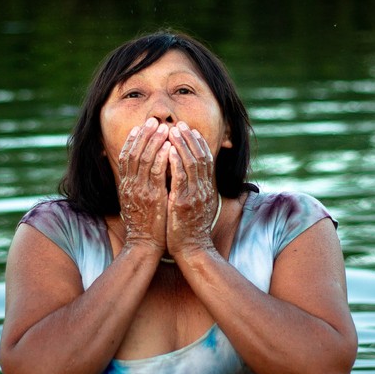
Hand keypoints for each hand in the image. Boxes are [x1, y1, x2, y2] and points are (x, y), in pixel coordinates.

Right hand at [117, 118, 169, 253]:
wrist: (145, 245)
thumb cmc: (144, 225)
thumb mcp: (136, 202)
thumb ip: (138, 185)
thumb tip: (142, 172)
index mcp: (126, 185)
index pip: (125, 156)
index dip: (132, 140)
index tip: (140, 126)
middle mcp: (130, 185)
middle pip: (134, 153)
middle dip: (144, 135)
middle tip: (153, 120)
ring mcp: (140, 191)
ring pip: (144, 159)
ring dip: (154, 141)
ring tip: (164, 128)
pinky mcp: (152, 197)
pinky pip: (156, 172)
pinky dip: (161, 157)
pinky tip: (169, 147)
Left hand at [165, 121, 219, 258]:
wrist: (191, 250)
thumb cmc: (190, 229)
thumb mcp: (198, 205)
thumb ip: (197, 189)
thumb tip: (193, 176)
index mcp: (207, 188)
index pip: (206, 159)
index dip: (198, 142)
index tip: (190, 129)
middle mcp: (203, 189)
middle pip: (200, 156)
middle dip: (189, 138)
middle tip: (179, 123)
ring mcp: (194, 196)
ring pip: (190, 163)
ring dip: (181, 144)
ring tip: (171, 130)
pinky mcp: (182, 203)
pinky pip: (179, 178)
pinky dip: (174, 162)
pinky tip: (167, 150)